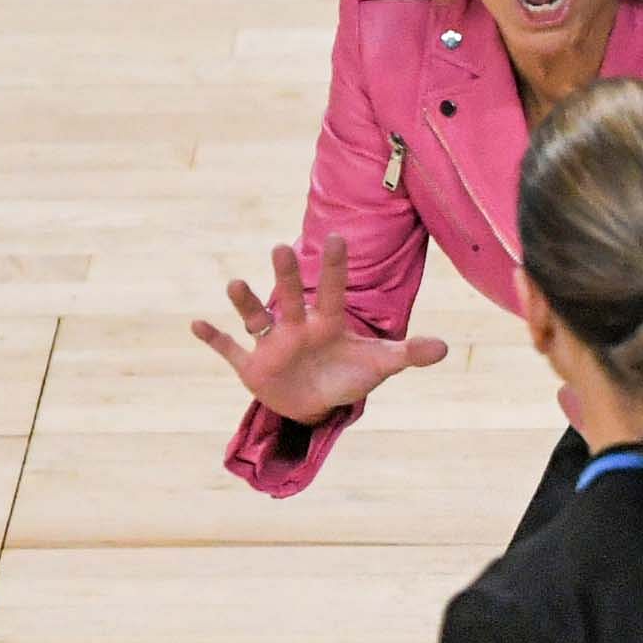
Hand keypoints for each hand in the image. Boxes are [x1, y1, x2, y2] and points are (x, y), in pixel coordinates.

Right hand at [192, 233, 449, 425]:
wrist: (315, 404)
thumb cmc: (347, 376)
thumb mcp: (379, 366)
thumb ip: (408, 354)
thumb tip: (445, 348)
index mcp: (328, 324)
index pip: (333, 292)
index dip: (335, 268)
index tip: (335, 238)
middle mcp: (297, 327)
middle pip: (292, 297)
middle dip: (287, 277)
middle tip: (281, 248)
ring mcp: (272, 344)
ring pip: (256, 317)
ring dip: (245, 303)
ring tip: (234, 284)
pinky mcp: (252, 366)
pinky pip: (230, 349)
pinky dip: (214, 339)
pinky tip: (197, 325)